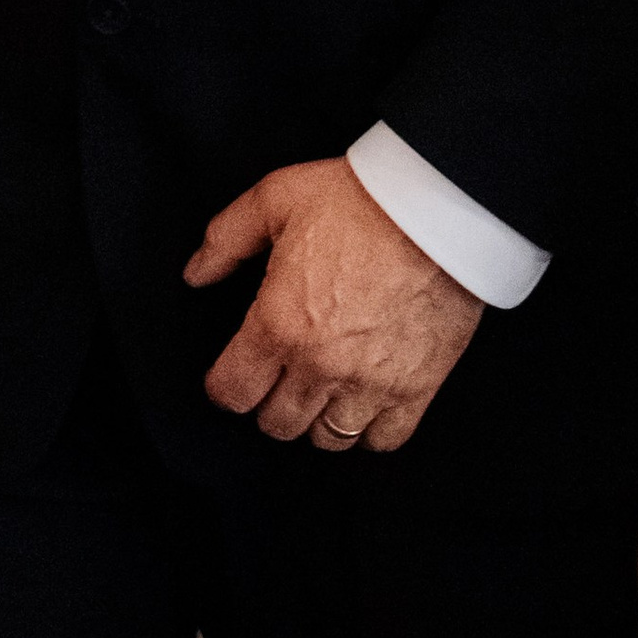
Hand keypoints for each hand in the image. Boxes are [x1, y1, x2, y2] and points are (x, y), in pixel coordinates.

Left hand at [187, 158, 481, 451]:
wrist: (441, 206)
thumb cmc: (362, 199)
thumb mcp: (278, 197)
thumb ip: (227, 238)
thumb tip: (197, 274)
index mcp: (278, 324)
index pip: (230, 393)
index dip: (227, 384)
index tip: (237, 370)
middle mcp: (320, 365)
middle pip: (275, 424)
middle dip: (271, 400)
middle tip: (284, 372)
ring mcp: (370, 383)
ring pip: (327, 439)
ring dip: (319, 417)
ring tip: (325, 387)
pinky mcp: (417, 388)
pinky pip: (382, 441)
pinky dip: (370, 430)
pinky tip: (367, 400)